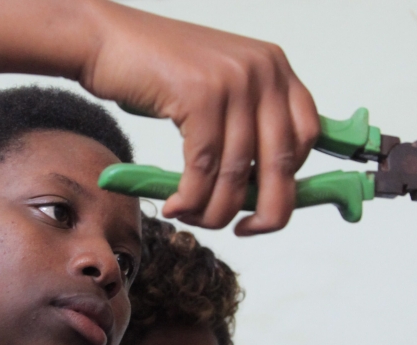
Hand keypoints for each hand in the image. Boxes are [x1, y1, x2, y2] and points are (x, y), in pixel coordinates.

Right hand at [0, 0, 319, 234]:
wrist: (107, 42)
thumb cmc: (156, 73)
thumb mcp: (216, 94)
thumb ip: (245, 130)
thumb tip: (263, 195)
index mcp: (274, 68)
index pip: (309, 135)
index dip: (293, 180)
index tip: (268, 208)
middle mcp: (263, 71)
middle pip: (283, 162)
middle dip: (267, 211)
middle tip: (244, 231)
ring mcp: (235, 81)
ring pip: (237, 173)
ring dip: (214, 210)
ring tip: (192, 218)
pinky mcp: (202, 95)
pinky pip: (204, 168)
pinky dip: (189, 198)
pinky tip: (174, 206)